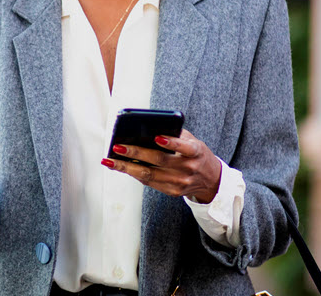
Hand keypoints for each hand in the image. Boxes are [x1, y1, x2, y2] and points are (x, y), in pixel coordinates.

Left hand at [101, 129, 221, 202]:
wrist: (210, 180)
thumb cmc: (196, 154)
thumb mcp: (192, 141)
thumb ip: (174, 134)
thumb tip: (146, 128)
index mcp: (196, 152)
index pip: (184, 146)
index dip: (171, 143)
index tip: (156, 137)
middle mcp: (188, 168)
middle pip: (159, 161)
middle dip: (136, 154)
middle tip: (117, 147)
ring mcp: (180, 182)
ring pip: (149, 175)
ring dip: (126, 168)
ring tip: (109, 161)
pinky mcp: (172, 192)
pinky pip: (149, 182)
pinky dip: (133, 174)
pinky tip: (120, 167)